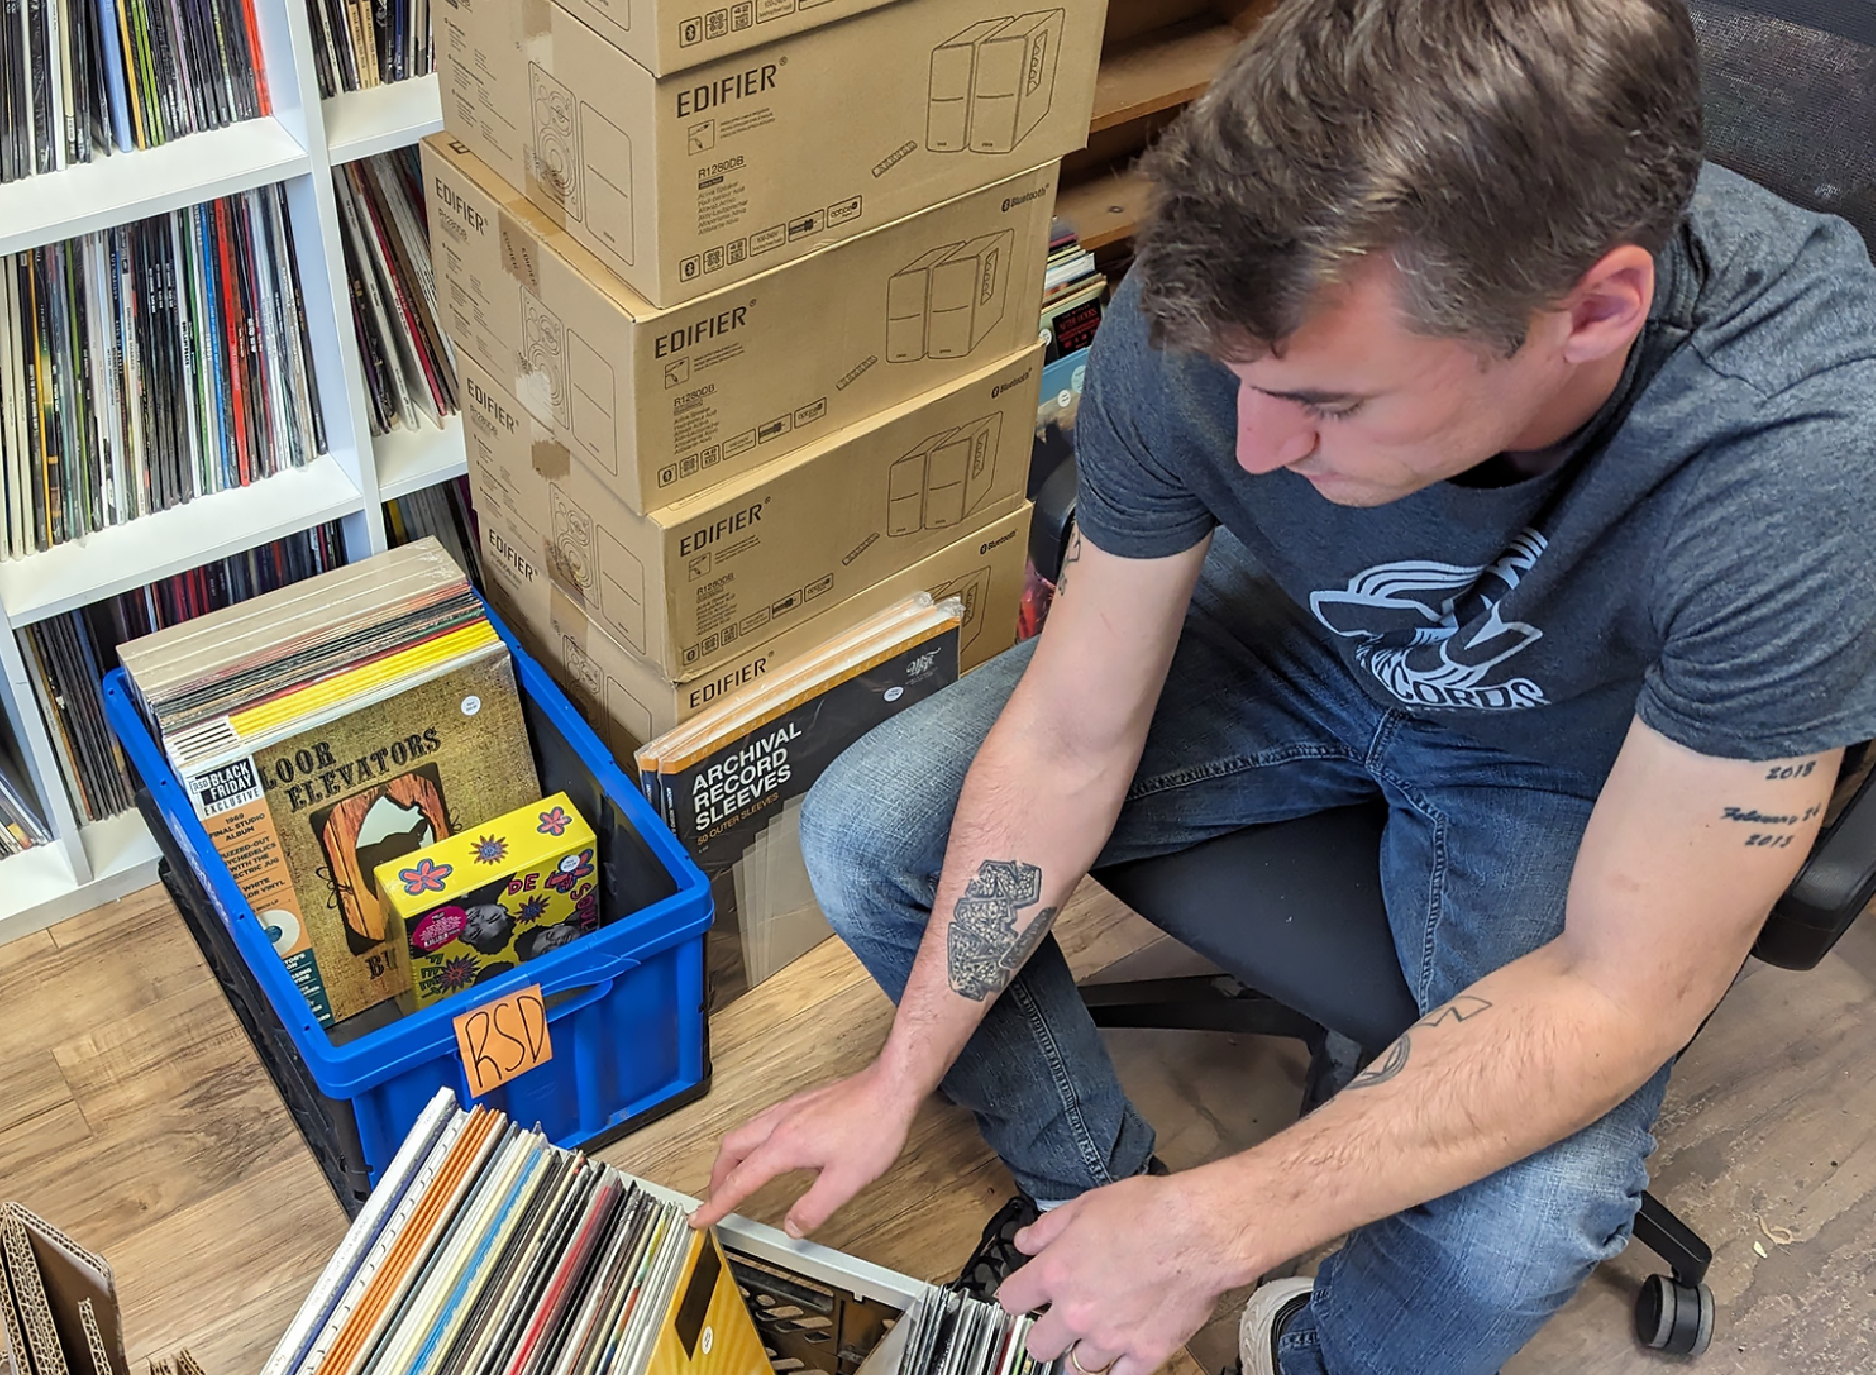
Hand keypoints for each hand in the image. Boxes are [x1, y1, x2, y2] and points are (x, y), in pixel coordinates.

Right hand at [690, 1061, 919, 1237]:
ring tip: (733, 1177)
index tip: (699, 1218)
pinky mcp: (801, 1102)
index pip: (739, 1181)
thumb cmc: (873, 1127)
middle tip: (714, 1200)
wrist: (891, 1086)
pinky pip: (761, 1122)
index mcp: (784, 1146)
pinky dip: (750, 1142)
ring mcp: (789, 1108)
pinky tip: (767, 1151)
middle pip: (729, 1149)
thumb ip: (814, 1208)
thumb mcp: (846, 1181)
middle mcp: (780, 1123)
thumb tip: (791, 1227)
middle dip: (716, 1177)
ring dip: (731, 1157)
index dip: (716, 1203)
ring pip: (744, 1131)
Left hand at [996, 1173, 1236, 1374]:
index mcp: (1056, 1274)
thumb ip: (1049, 1228)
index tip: (1024, 1296)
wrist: (1198, 1231)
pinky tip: (1122, 1354)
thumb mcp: (1087, 1204)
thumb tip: (1026, 1242)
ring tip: (1097, 1333)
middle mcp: (1076, 1313)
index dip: (1015, 1296)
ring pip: (1078, 1366)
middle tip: (1057, 1323)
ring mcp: (1111, 1339)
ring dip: (1083, 1351)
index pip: (1010, 1300)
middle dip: (1044, 1335)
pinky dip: (1118, 1369)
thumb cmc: (1148, 1211)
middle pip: (1038, 1346)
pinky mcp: (1145, 1353)